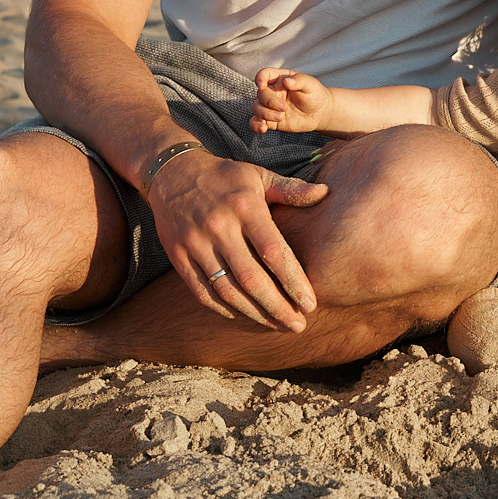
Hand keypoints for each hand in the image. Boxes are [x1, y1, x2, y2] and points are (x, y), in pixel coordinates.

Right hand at [142, 151, 328, 328]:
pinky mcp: (177, 255)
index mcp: (244, 207)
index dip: (293, 281)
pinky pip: (201, 291)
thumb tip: (325, 192)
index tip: (310, 303)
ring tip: (276, 326)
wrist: (171, 172)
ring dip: (253, 313)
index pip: (273, 252)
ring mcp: (195, 243)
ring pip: (226, 290)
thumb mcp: (258, 176)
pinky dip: (222, 308)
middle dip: (277, 307)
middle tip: (298, 325)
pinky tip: (242, 316)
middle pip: (251, 278)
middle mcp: (219, 227)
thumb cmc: (225, 177)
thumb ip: (291, 189)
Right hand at [252, 68, 332, 134]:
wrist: (319, 113)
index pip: (264, 74)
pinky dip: (256, 126)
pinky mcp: (270, 120)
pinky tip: (263, 129)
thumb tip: (287, 81)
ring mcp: (269, 106)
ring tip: (281, 117)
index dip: (260, 78)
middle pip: (260, 94)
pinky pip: (256, 122)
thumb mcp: (311, 84)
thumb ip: (300, 81)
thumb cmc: (314, 94)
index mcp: (280, 79)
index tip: (261, 85)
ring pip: (256, 108)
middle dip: (270, 101)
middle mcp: (272, 91)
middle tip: (284, 108)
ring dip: (266, 114)